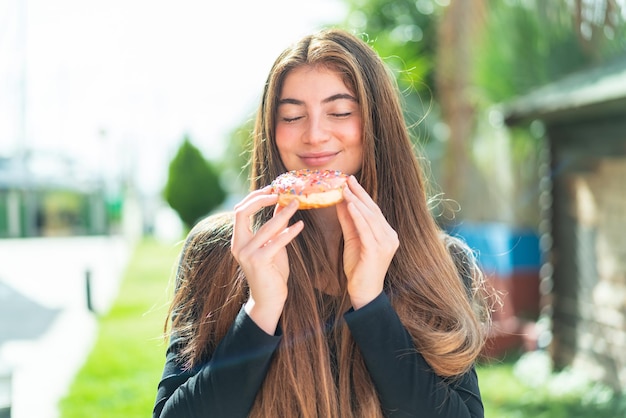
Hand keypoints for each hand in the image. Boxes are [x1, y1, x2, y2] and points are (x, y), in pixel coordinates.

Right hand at [231, 187, 302, 333]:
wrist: (269, 299)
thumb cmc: (271, 272)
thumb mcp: (272, 245)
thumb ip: (275, 226)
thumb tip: (282, 203)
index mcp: (238, 239)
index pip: (240, 210)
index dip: (255, 197)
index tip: (272, 188)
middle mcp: (238, 245)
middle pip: (242, 212)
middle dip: (261, 198)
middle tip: (280, 191)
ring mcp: (247, 254)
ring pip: (265, 227)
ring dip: (283, 213)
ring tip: (297, 203)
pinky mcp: (259, 262)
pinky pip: (276, 242)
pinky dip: (289, 232)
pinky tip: (300, 225)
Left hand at [337, 176, 398, 308]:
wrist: (364, 294)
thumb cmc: (358, 269)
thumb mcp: (352, 240)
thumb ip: (348, 222)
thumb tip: (341, 201)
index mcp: (387, 234)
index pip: (374, 210)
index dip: (362, 194)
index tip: (350, 181)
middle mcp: (390, 236)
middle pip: (373, 210)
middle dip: (359, 193)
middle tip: (347, 179)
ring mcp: (386, 244)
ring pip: (370, 217)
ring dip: (356, 201)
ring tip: (345, 188)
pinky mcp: (377, 251)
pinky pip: (366, 229)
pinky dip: (357, 216)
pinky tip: (349, 205)